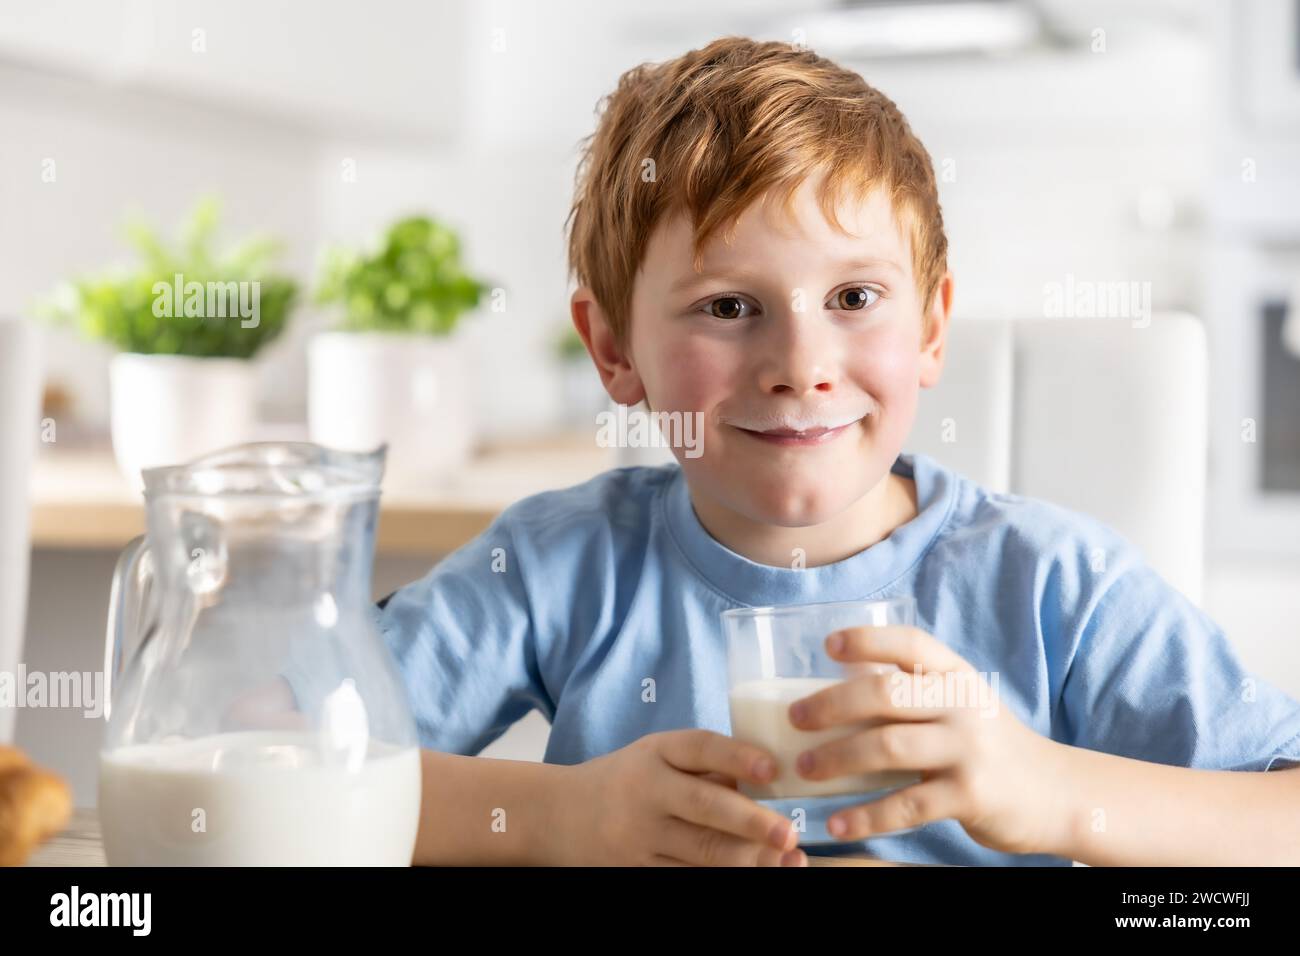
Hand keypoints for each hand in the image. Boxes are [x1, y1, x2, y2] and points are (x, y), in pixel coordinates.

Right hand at [555, 729, 807, 865]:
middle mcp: (645, 791)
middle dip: (751, 822)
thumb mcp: (656, 758)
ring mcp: (638, 836)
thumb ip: (705, 768)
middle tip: (789, 834)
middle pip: (704, 806)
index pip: (699, 747)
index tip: (773, 768)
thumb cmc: (627, 781)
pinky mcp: (635, 871)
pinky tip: (752, 876)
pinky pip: (686, 878)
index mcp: (655, 752)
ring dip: (749, 859)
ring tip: (788, 861)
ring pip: (701, 852)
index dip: (737, 755)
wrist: (557, 815)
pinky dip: (722, 879)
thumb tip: (769, 788)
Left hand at [787, 625, 1066, 855]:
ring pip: (888, 747)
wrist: (1054, 793)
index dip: (867, 639)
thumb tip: (832, 680)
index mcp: (956, 674)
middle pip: (886, 694)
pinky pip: (905, 806)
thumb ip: (908, 692)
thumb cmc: (984, 743)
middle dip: (831, 705)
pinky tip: (836, 823)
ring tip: (804, 768)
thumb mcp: (956, 705)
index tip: (827, 645)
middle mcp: (963, 705)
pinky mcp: (970, 796)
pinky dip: (865, 817)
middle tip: (795, 718)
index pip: (909, 643)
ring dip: (837, 758)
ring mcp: (968, 750)